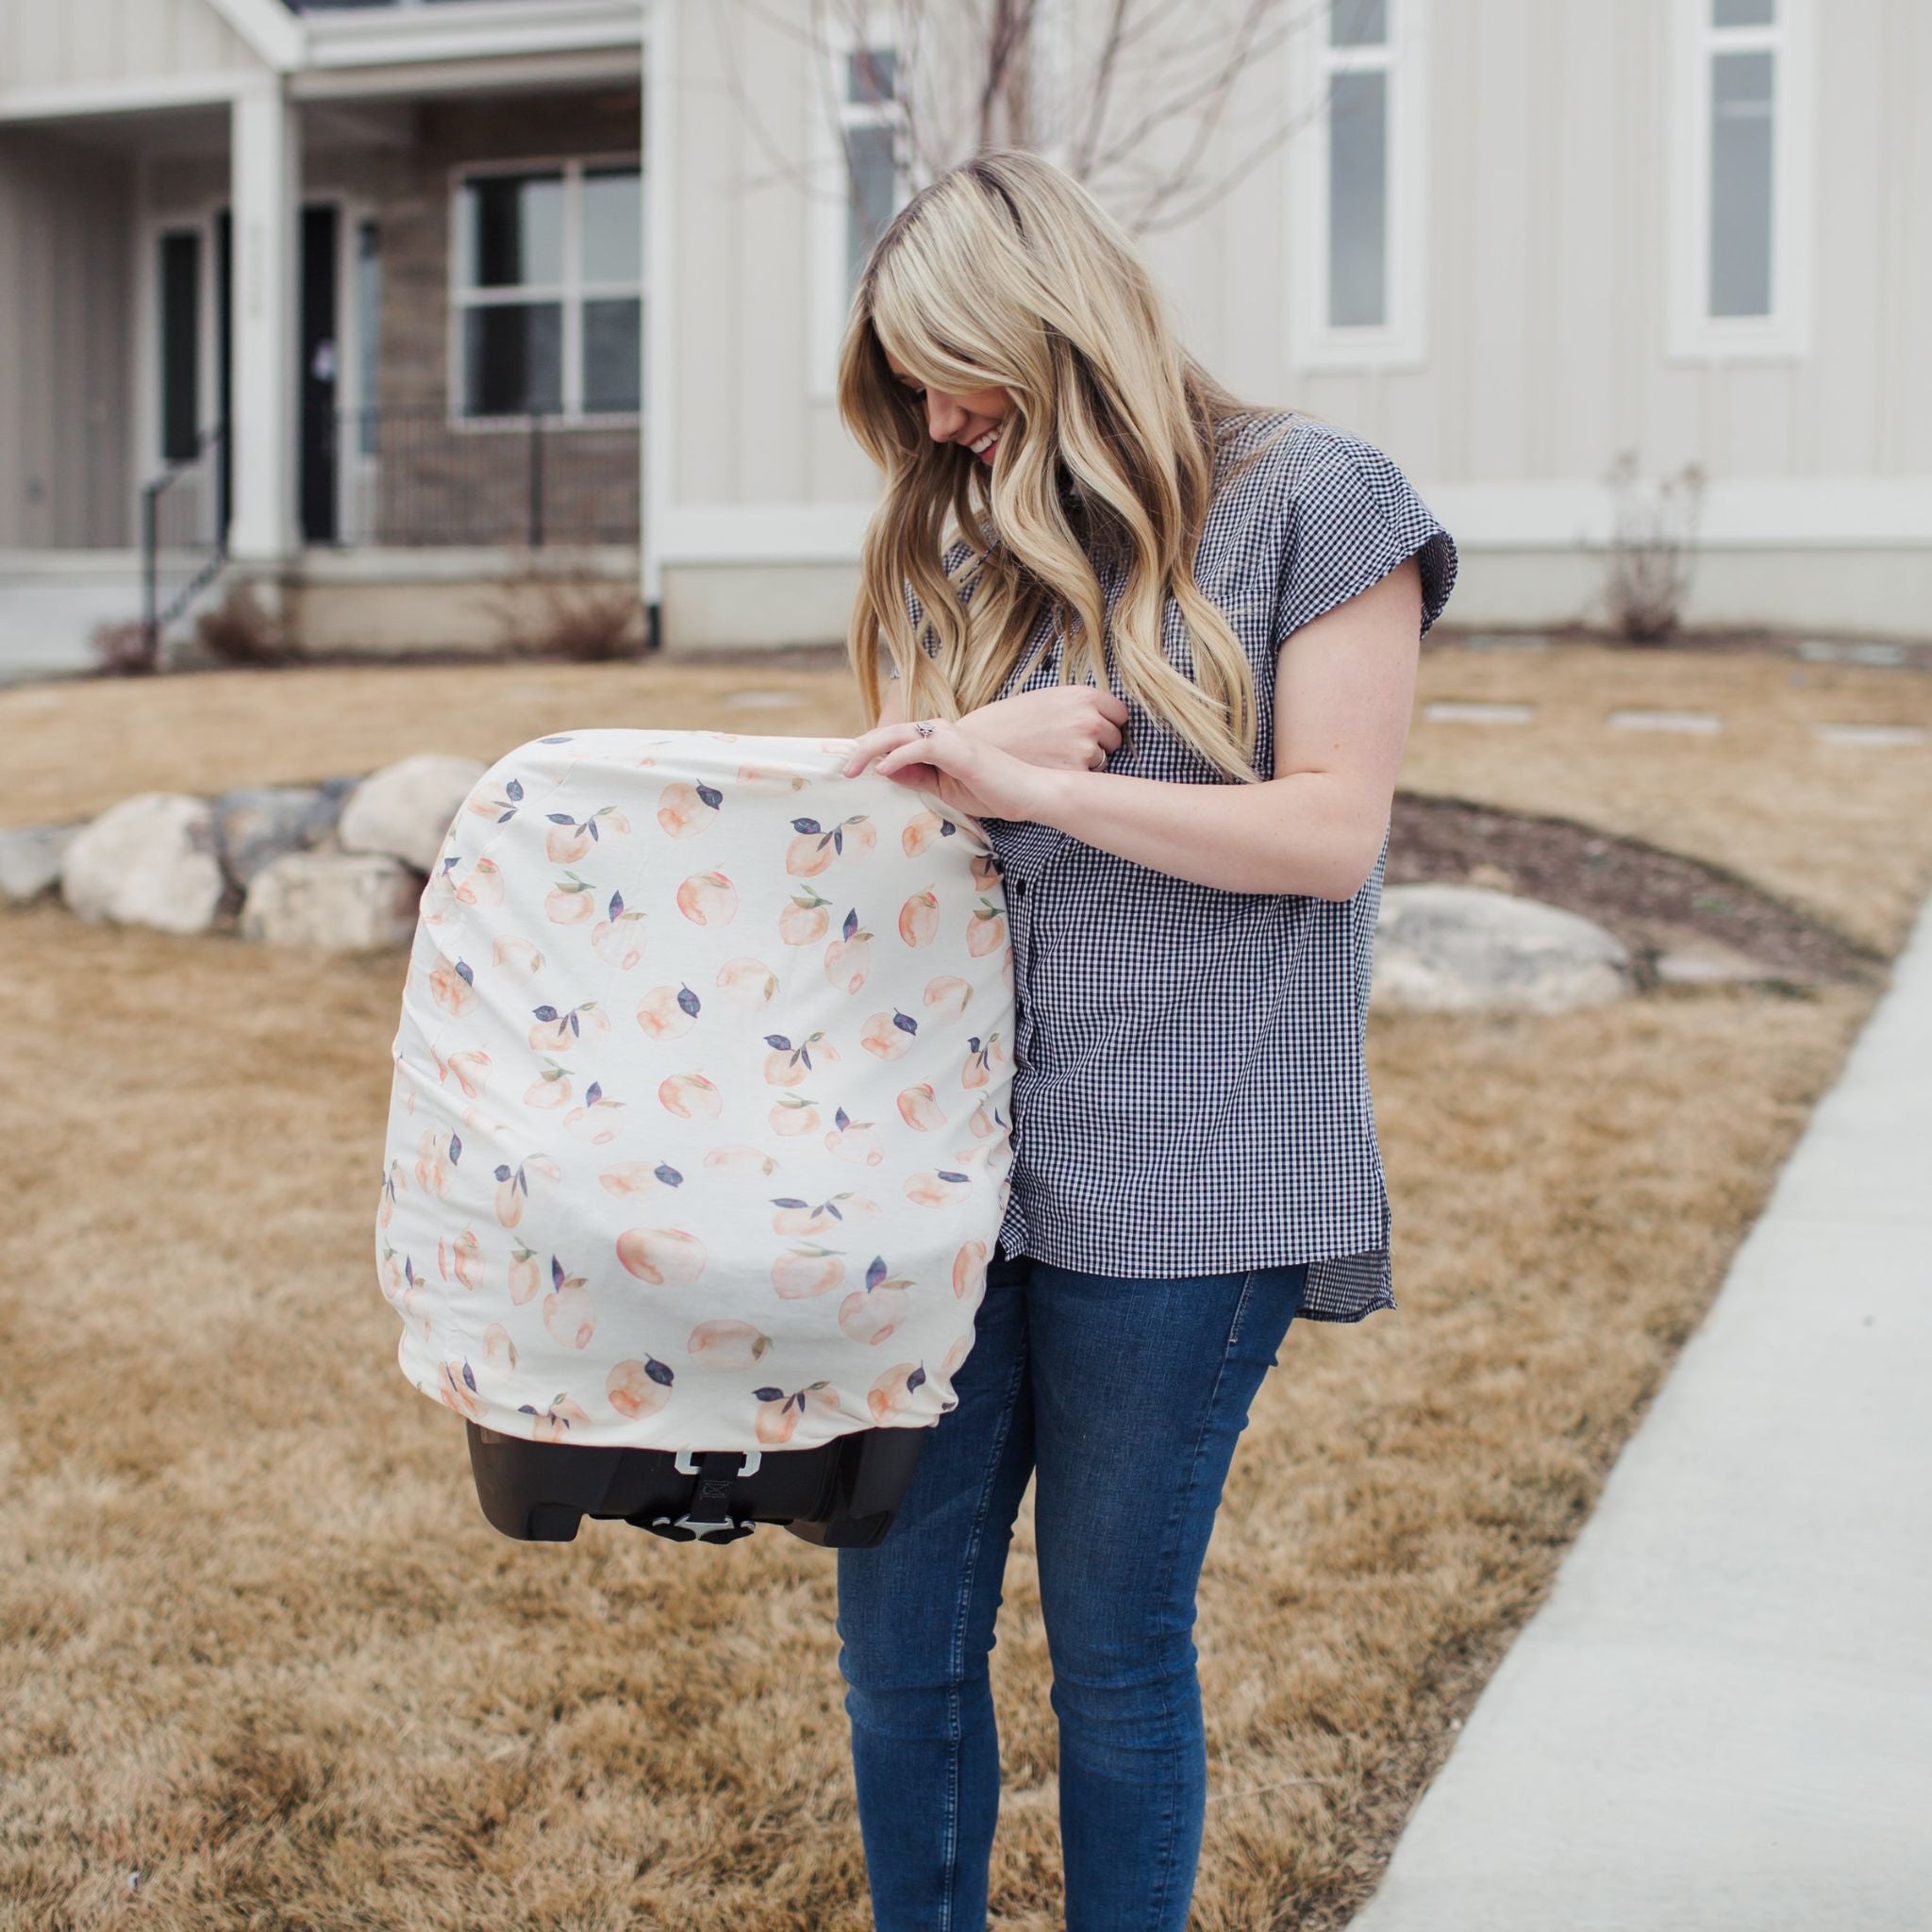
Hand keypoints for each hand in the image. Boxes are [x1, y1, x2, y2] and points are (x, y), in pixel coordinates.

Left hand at [840, 717, 1064, 824]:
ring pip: (897, 734)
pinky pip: (918, 748)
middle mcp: (939, 732)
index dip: (867, 751)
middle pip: (888, 733)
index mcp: (935, 741)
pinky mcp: (957, 749)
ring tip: (851, 769)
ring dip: (870, 750)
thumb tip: (886, 772)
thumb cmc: (992, 791)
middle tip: (840, 770)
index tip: (846, 768)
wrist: (1028, 793)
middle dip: (859, 750)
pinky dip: (897, 757)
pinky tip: (883, 771)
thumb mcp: (944, 789)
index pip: (894, 741)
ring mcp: (948, 737)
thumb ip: (917, 778)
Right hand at [954, 685, 1128, 771]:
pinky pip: (1085, 781)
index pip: (1118, 713)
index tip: (1095, 732)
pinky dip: (1071, 781)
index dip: (1106, 724)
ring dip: (1084, 765)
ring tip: (1051, 761)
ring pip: (1101, 762)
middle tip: (1066, 750)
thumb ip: (1072, 706)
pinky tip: (1047, 774)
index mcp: (1081, 697)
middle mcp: (1088, 721)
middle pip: (1113, 739)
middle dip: (1098, 745)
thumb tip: (1097, 717)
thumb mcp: (1042, 700)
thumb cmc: (1003, 723)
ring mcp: (1083, 750)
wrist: (973, 747)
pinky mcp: (1074, 776)